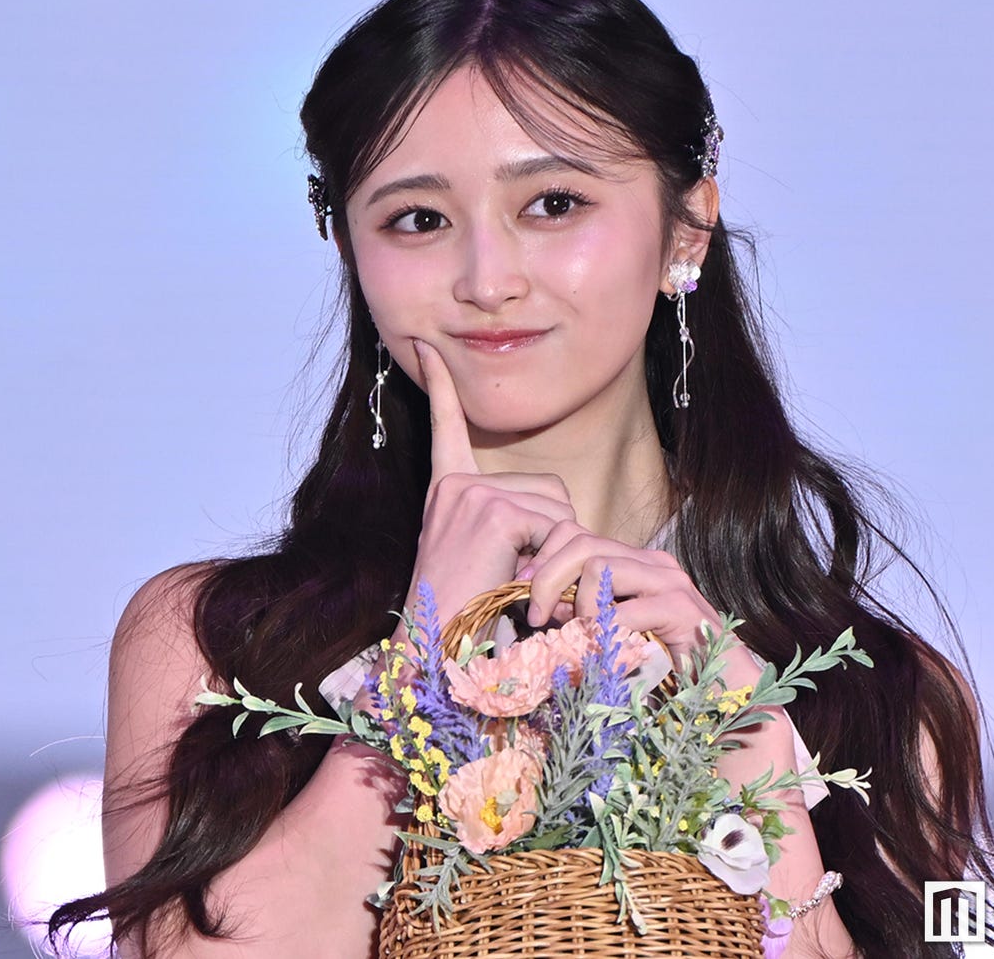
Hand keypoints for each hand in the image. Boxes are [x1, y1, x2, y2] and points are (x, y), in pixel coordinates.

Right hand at [401, 338, 576, 634]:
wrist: (434, 647)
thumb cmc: (464, 616)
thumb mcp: (486, 560)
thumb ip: (513, 530)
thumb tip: (566, 528)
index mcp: (448, 490)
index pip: (448, 426)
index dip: (442, 384)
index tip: (427, 346)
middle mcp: (456, 483)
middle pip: (549, 489)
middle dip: (553, 536)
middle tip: (521, 578)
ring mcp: (473, 492)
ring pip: (559, 509)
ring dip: (553, 553)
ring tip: (517, 584)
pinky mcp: (494, 510)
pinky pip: (555, 527)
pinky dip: (549, 563)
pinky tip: (517, 584)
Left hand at [521, 521, 724, 667]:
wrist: (726, 690)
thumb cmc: (668, 665)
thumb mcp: (616, 632)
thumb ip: (584, 613)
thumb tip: (545, 606)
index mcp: (634, 562)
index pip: (575, 533)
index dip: (543, 559)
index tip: (525, 593)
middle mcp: (651, 561)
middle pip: (580, 542)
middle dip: (547, 579)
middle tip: (537, 617)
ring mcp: (669, 581)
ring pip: (599, 566)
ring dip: (578, 607)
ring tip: (582, 638)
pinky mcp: (681, 608)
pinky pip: (624, 610)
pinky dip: (605, 634)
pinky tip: (606, 654)